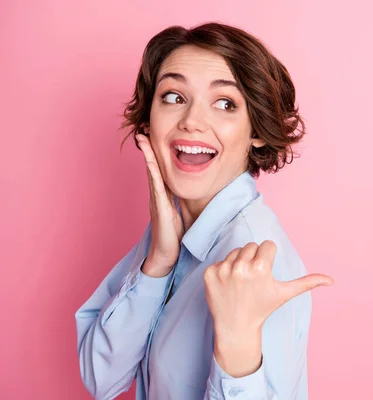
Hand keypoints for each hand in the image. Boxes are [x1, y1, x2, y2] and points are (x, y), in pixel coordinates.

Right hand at [136, 134, 182, 276]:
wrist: (165, 255)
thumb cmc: (173, 236)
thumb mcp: (179, 213)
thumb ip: (179, 201)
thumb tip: (185, 190)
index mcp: (163, 195)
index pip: (158, 169)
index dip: (155, 153)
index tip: (153, 136)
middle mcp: (157, 195)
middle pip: (152, 166)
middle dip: (148, 148)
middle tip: (143, 129)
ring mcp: (156, 200)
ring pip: (151, 173)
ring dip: (147, 155)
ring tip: (143, 138)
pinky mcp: (159, 207)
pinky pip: (155, 186)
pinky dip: (152, 172)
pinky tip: (150, 161)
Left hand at [203, 240, 332, 376]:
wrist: (235, 327)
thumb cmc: (262, 308)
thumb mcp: (285, 294)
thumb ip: (308, 283)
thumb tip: (332, 280)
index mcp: (261, 268)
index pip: (267, 245)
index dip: (269, 258)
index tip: (265, 274)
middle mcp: (241, 267)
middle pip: (251, 246)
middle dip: (254, 259)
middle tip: (253, 279)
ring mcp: (223, 270)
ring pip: (236, 251)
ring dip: (239, 263)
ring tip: (241, 282)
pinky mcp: (209, 274)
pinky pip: (220, 261)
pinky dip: (223, 271)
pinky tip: (228, 285)